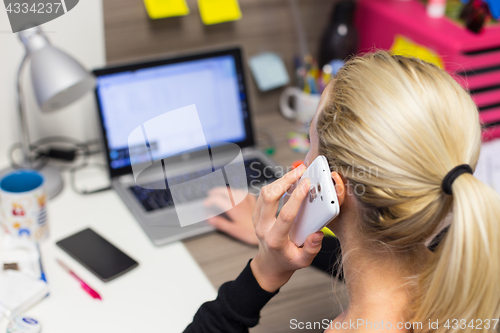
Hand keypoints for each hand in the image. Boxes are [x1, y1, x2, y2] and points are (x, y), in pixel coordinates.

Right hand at [203, 187, 257, 244]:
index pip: (218, 200)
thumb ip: (221, 223)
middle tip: (211, 193)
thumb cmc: (251, 234)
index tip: (205, 204)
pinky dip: (241, 193)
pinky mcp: (255, 203)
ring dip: (228, 190)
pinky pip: (247, 194)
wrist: (267, 232)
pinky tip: (240, 194)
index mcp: (234, 209)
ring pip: (236, 191)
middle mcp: (241, 203)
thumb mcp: (233, 230)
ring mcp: (248, 202)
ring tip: (223, 192)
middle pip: (227, 192)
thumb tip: (209, 218)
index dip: (210, 201)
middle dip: (217, 191)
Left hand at [250, 165, 323, 292]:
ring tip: (296, 172)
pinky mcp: (256, 214)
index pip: (285, 215)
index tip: (306, 184)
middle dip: (285, 181)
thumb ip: (312, 249)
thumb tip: (318, 234)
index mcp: (275, 240)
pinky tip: (288, 181)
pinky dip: (275, 185)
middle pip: (269, 197)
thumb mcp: (303, 261)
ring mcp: (257, 220)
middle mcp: (263, 228)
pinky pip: (263, 195)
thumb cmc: (288, 261)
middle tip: (300, 170)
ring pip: (264, 193)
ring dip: (280, 180)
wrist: (270, 265)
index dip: (296, 198)